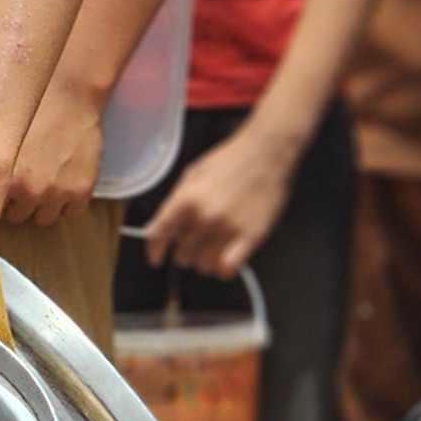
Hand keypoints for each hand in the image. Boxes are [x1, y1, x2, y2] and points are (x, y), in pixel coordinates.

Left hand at [4, 77, 107, 226]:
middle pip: (19, 216)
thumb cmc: (31, 107)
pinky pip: (72, 211)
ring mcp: (56, 194)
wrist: (67, 92)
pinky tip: (65, 182)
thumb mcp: (0, 136)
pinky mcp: (80, 191)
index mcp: (3, 179)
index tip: (1, 188)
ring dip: (43, 205)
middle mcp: (29, 192)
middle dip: (20, 202)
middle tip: (25, 182)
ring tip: (46, 182)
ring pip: (44, 218)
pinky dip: (69, 202)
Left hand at [138, 119, 297, 279]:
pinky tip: (226, 257)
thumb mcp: (194, 173)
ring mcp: (228, 228)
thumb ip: (176, 201)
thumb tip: (161, 226)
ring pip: (203, 266)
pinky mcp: (250, 237)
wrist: (267, 152)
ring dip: (205, 260)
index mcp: (187, 198)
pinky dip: (223, 268)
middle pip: (182, 256)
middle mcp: (205, 216)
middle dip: (185, 251)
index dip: (154, 250)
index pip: (158, 235)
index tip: (155, 258)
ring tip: (212, 247)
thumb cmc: (232, 159)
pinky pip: (226, 269)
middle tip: (195, 242)